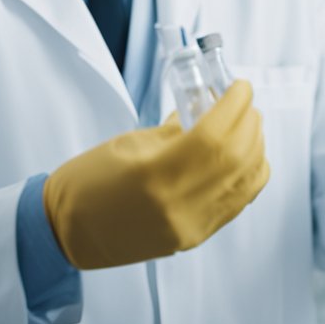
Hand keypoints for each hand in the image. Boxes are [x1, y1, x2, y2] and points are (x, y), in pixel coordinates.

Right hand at [43, 79, 270, 269]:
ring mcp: (191, 225)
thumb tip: (210, 109)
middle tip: (245, 101)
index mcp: (155, 174)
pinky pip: (240, 202)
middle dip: (250, 121)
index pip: (215, 134)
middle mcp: (179, 204)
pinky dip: (251, 173)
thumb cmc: (88, 182)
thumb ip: (175, 130)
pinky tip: (244, 157)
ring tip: (247, 125)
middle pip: (238, 156)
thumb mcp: (129, 143)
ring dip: (256, 146)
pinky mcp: (196, 237)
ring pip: (247, 180)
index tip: (240, 86)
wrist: (68, 232)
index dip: (236, 104)